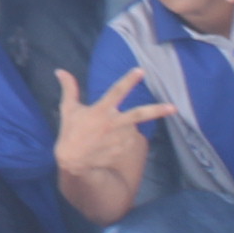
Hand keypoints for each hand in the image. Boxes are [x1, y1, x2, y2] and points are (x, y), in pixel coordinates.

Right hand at [54, 68, 173, 175]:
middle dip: (157, 111)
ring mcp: (119, 138)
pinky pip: (129, 139)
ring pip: (132, 127)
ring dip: (125, 127)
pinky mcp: (122, 149)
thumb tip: (60, 70)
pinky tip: (110, 141)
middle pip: (139, 115)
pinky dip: (123, 138)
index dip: (129, 80)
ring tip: (108, 133)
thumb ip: (69, 89)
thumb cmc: (70, 132)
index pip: (117, 91)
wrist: (73, 161)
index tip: (141, 71)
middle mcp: (113, 123)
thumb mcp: (68, 109)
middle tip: (173, 107)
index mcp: (100, 111)